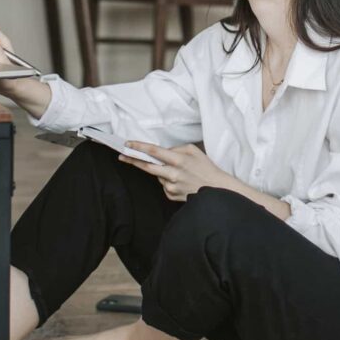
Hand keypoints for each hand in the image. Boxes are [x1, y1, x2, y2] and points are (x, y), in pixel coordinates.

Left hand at [120, 142, 234, 201]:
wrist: (217, 190)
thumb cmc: (206, 168)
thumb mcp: (194, 151)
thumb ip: (176, 149)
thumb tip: (162, 152)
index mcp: (178, 160)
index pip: (154, 151)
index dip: (139, 147)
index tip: (128, 144)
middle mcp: (173, 174)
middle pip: (147, 166)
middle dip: (133, 160)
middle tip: (122, 155)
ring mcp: (171, 186)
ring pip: (157, 176)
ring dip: (161, 171)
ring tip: (178, 172)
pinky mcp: (171, 196)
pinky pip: (164, 186)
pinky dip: (168, 181)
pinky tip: (181, 181)